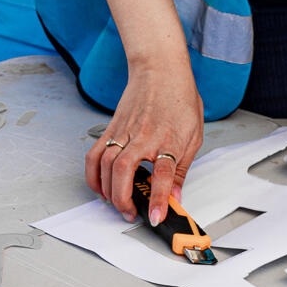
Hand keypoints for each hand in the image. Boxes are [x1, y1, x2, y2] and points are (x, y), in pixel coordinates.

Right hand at [84, 55, 203, 225]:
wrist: (160, 69)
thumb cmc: (179, 97)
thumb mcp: (193, 135)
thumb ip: (182, 168)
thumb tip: (176, 194)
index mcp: (168, 139)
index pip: (163, 174)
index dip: (160, 199)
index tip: (157, 217)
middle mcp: (144, 136)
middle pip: (124, 171)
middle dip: (123, 198)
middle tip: (130, 213)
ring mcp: (124, 131)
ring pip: (106, 164)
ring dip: (108, 189)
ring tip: (117, 203)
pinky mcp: (111, 128)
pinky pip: (95, 154)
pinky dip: (93, 173)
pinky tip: (100, 185)